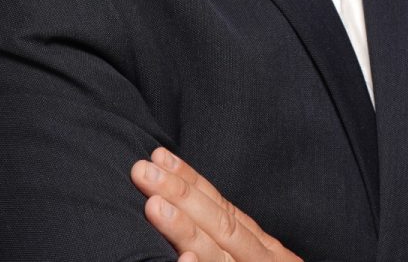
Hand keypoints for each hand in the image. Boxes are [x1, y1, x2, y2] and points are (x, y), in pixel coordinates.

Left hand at [131, 148, 302, 261]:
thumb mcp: (260, 259)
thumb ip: (233, 242)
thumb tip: (191, 218)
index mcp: (263, 251)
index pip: (224, 209)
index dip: (193, 181)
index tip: (161, 157)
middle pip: (221, 226)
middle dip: (182, 195)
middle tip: (144, 171)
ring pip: (220, 255)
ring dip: (187, 231)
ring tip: (154, 207)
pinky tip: (183, 261)